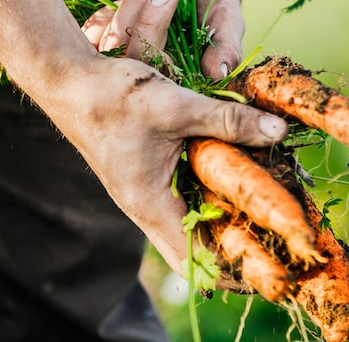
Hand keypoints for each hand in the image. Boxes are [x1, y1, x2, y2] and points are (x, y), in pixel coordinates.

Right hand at [61, 0, 286, 280]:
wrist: (69, 79)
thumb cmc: (113, 97)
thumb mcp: (176, 106)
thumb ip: (228, 120)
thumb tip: (279, 131)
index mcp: (150, 205)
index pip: (194, 261)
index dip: (232, 269)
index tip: (271, 263)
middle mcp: (148, 206)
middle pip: (198, 243)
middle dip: (237, 240)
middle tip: (279, 228)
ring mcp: (147, 190)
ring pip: (193, 215)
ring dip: (225, 210)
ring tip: (269, 201)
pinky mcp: (148, 172)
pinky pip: (185, 191)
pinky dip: (211, 185)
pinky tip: (238, 166)